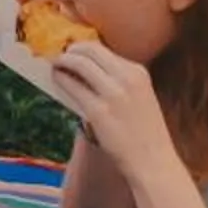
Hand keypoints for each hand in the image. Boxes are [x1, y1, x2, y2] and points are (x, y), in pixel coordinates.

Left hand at [49, 40, 176, 175]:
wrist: (153, 160)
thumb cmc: (144, 131)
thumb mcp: (139, 95)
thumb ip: (118, 80)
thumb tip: (85, 66)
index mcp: (138, 72)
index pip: (102, 48)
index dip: (82, 47)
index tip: (70, 49)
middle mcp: (127, 78)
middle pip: (89, 50)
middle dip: (70, 49)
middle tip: (58, 55)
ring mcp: (113, 94)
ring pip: (79, 63)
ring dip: (62, 61)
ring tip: (54, 64)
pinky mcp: (98, 111)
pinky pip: (72, 86)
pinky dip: (60, 78)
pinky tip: (56, 79)